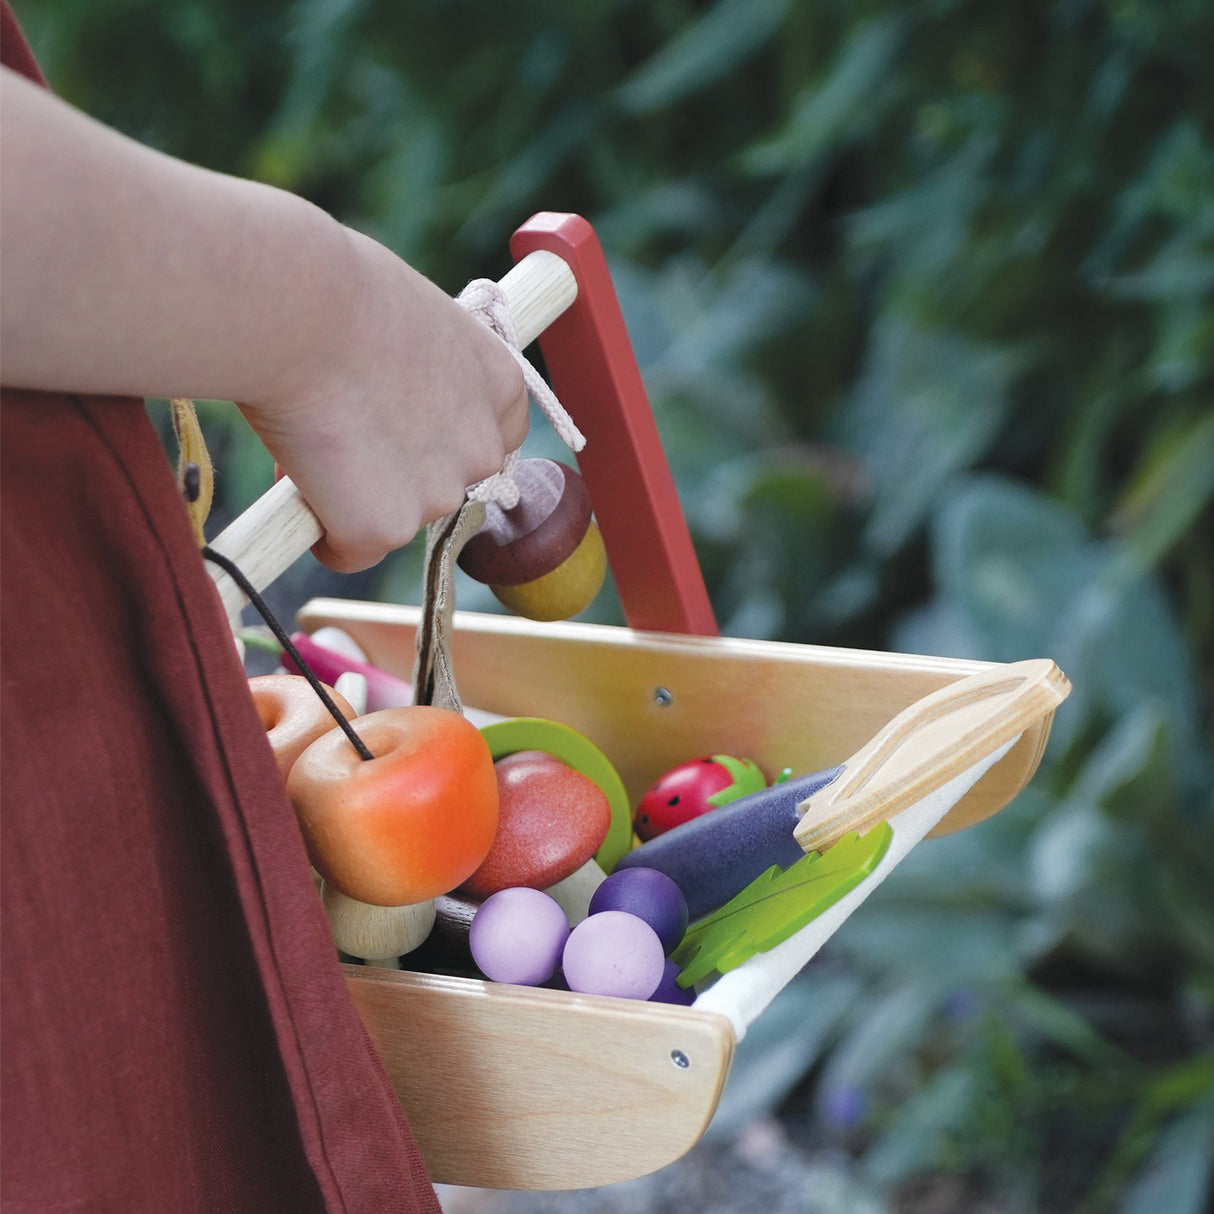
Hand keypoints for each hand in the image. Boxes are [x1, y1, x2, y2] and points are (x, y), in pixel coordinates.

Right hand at [238, 228, 528, 571]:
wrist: (297, 310)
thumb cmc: (336, 292)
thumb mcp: (409, 322)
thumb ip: (421, 373)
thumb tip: (389, 402)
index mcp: (500, 387)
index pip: (491, 438)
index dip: (438, 440)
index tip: (398, 427)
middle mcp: (483, 448)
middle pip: (440, 486)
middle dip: (394, 474)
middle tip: (338, 430)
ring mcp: (438, 495)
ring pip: (392, 518)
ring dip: (352, 497)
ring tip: (310, 436)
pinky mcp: (385, 528)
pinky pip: (350, 550)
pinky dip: (321, 529)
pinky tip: (298, 480)